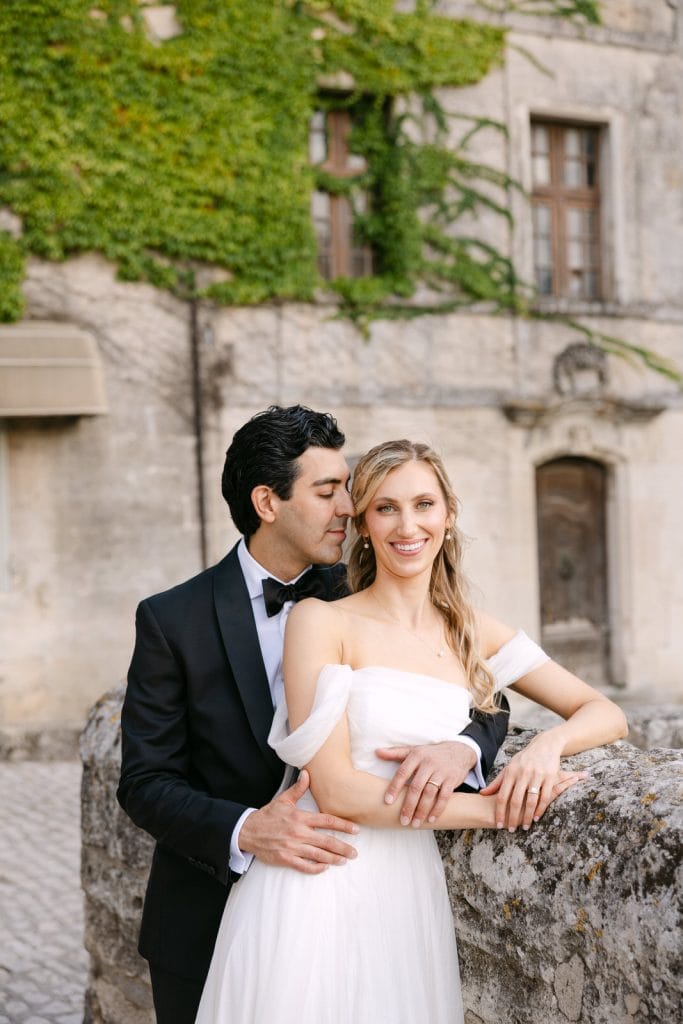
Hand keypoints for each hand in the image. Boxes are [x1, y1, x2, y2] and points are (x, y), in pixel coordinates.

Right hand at [239, 770, 359, 873]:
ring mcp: (292, 847)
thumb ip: (298, 789)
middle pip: (326, 841)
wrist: (248, 831)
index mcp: (300, 817)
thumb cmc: (268, 815)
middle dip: (343, 848)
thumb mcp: (283, 800)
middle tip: (354, 853)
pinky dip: (316, 868)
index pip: (327, 821)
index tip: (356, 830)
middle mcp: (298, 833)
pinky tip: (325, 867)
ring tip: (344, 860)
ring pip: (318, 855)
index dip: (343, 825)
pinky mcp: (285, 859)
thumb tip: (307, 774)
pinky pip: (304, 866)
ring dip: (333, 859)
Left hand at [376, 741, 477, 827]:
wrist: (458, 751)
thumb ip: (395, 753)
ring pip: (429, 793)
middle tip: (403, 820)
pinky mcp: (452, 779)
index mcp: (416, 755)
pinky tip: (431, 819)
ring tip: (415, 824)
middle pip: (416, 786)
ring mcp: (441, 771)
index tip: (387, 802)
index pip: (402, 772)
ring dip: (422, 810)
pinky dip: (438, 809)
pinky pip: (444, 796)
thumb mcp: (414, 750)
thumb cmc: (430, 754)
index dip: (394, 787)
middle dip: (409, 805)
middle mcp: (428, 763)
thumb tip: (376, 752)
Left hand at [480, 734, 586, 830]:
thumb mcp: (509, 768)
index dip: (499, 812)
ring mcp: (536, 775)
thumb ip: (497, 782)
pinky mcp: (550, 777)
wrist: (545, 745)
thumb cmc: (524, 760)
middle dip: (512, 817)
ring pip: (530, 801)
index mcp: (510, 772)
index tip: (498, 824)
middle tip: (510, 830)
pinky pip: (544, 797)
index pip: (502, 795)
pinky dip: (540, 809)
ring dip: (527, 816)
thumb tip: (482, 794)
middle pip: (515, 800)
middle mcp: (522, 773)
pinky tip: (536, 818)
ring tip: (525, 827)